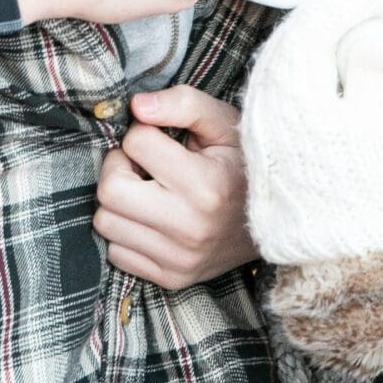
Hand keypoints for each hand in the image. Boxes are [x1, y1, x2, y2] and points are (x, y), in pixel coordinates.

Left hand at [93, 86, 258, 290]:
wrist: (276, 222)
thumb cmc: (244, 163)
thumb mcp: (223, 123)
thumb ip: (183, 104)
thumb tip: (136, 107)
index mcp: (204, 185)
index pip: (136, 144)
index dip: (142, 133)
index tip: (159, 138)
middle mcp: (190, 228)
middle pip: (110, 191)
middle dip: (119, 167)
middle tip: (142, 164)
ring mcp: (180, 259)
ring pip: (106, 222)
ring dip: (119, 201)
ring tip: (148, 191)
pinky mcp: (173, 279)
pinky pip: (117, 252)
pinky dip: (126, 231)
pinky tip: (151, 218)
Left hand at [239, 0, 382, 265]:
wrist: (344, 262)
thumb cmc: (364, 199)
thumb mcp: (377, 131)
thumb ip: (373, 71)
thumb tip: (376, 32)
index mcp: (289, 85)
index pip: (329, 13)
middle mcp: (267, 93)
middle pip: (313, 23)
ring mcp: (267, 114)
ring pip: (306, 46)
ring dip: (348, 21)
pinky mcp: (275, 134)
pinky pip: (305, 73)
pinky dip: (337, 51)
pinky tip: (359, 49)